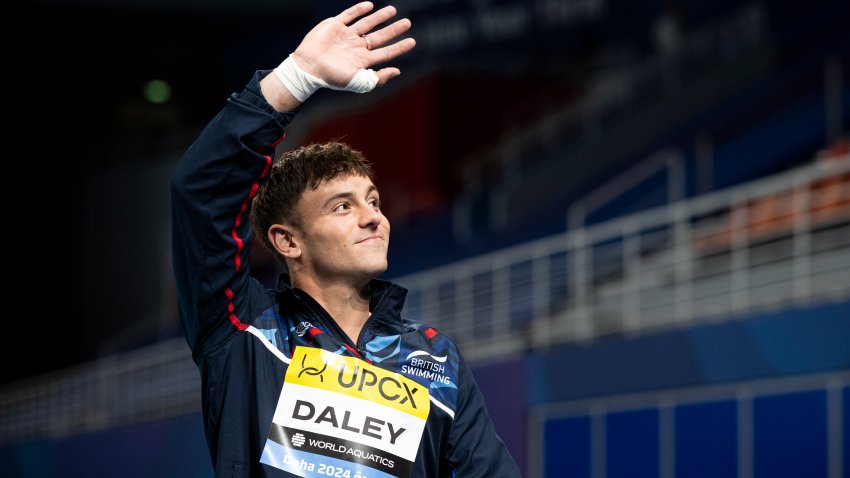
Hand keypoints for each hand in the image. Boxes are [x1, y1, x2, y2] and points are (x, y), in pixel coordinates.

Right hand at [292, 2, 415, 87]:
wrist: (309, 67)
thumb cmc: (333, 77)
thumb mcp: (358, 82)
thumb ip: (378, 78)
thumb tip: (397, 71)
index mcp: (362, 60)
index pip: (386, 52)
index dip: (399, 47)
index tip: (413, 41)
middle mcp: (356, 47)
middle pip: (379, 36)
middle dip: (394, 29)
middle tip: (407, 22)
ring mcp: (346, 35)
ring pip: (366, 23)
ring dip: (380, 17)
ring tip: (393, 10)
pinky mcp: (335, 25)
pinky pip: (349, 15)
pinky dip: (359, 9)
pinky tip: (370, 6)